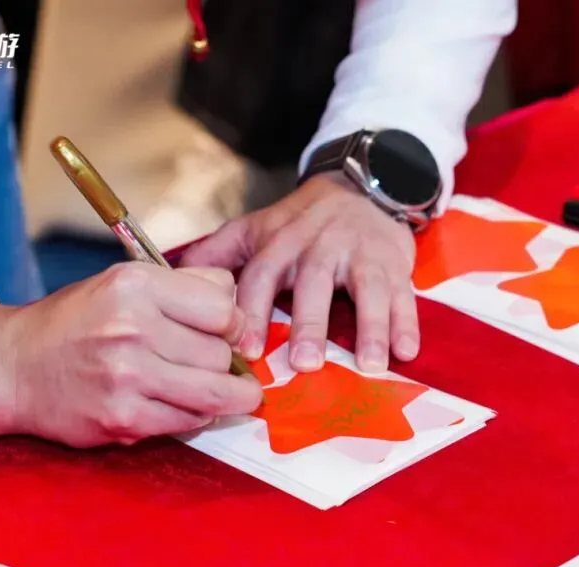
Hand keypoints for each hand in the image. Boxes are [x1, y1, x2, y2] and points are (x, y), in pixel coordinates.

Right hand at [0, 263, 263, 446]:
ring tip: (228, 392)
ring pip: (215, 393)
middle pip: (221, 353)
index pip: (224, 308)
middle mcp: (132, 329)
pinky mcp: (124, 419)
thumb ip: (185, 285)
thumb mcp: (124, 282)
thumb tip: (240, 300)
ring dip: (226, 395)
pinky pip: (189, 422)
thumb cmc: (77, 323)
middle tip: (216, 364)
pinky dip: (196, 416)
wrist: (15, 367)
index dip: (233, 324)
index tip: (228, 333)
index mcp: (135, 286)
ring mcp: (127, 378)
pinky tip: (184, 405)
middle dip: (227, 362)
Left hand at [180, 173, 419, 372]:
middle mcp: (320, 246)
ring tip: (369, 367)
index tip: (249, 352)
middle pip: (314, 285)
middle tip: (306, 365)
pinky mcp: (394, 263)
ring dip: (369, 329)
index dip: (255, 313)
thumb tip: (172, 275)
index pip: (263, 277)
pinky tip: (406, 353)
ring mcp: (361, 254)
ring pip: (366, 290)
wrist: (359, 186)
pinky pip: (402, 294)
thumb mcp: (257, 228)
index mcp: (281, 243)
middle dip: (310, 325)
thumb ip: (219, 253)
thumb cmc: (302, 222)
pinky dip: (406, 323)